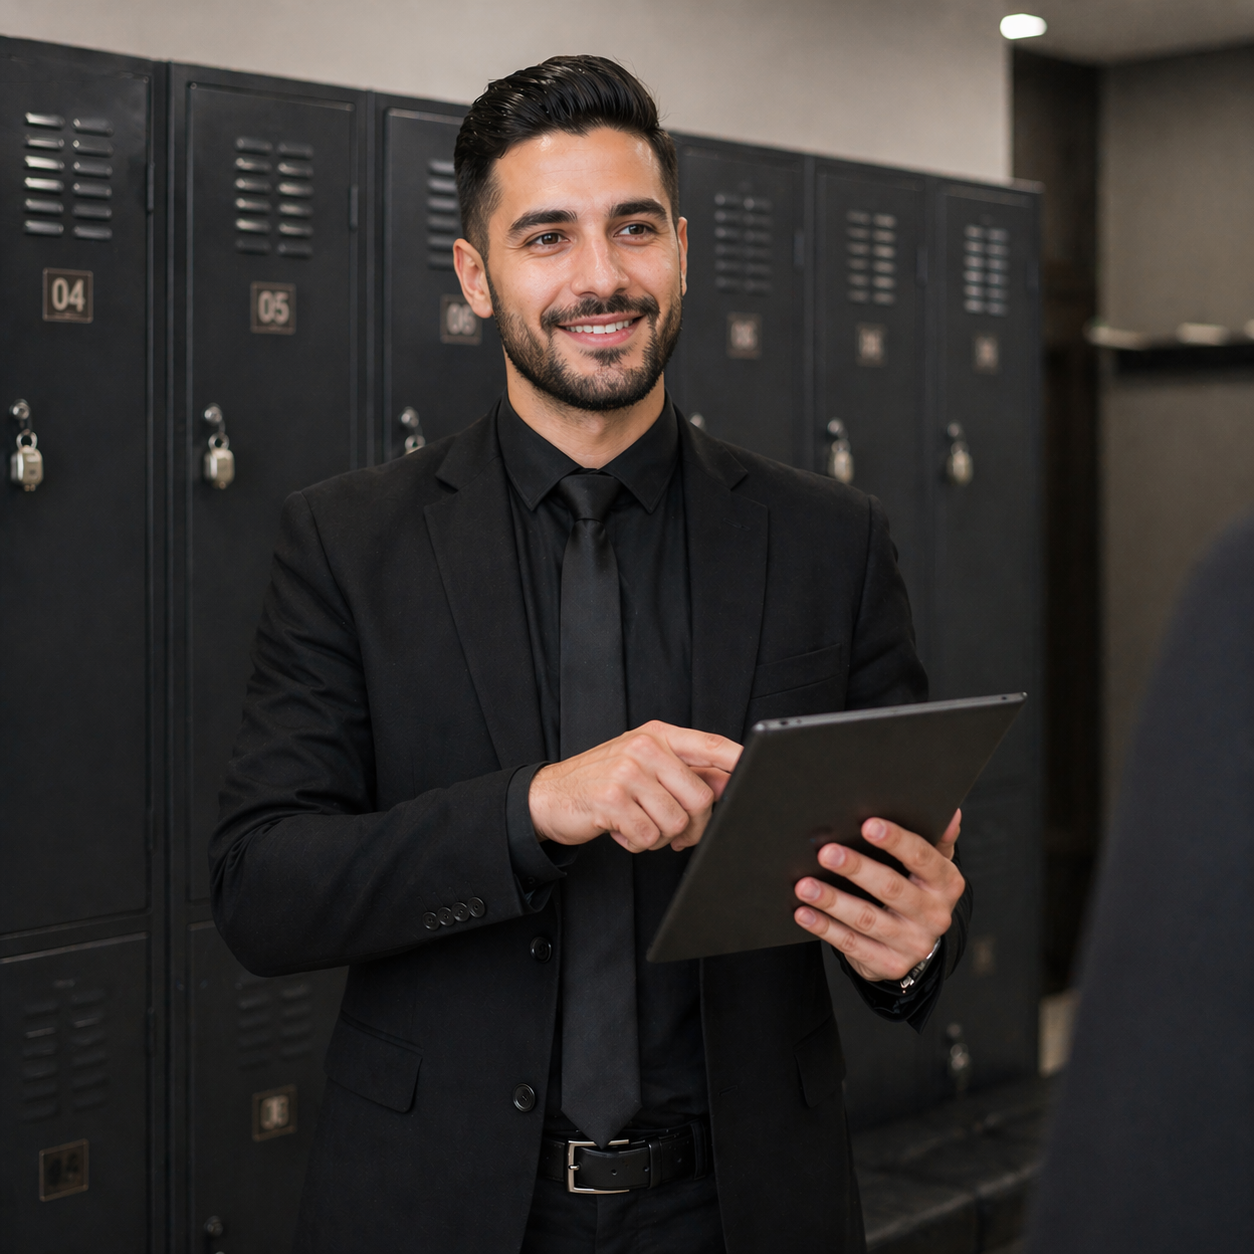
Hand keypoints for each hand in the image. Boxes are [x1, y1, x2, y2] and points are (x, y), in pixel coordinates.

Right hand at [529, 721, 741, 852]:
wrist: (548, 795)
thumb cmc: (602, 781)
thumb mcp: (644, 766)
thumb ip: (685, 771)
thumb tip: (731, 782)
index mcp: (657, 735)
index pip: (709, 744)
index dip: (737, 760)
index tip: (758, 770)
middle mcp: (644, 747)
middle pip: (701, 797)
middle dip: (695, 826)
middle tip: (679, 835)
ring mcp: (627, 771)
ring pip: (676, 822)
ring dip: (662, 838)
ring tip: (640, 826)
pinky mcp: (612, 799)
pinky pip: (648, 837)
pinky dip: (638, 844)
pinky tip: (622, 830)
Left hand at [792, 810, 964, 982]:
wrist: (915, 943)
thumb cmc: (916, 889)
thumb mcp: (932, 866)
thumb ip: (937, 839)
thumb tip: (951, 813)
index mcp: (946, 884)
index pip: (922, 857)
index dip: (896, 840)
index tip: (868, 825)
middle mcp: (935, 915)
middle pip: (891, 888)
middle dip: (856, 869)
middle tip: (826, 853)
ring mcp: (913, 944)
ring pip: (867, 919)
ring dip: (833, 901)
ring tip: (804, 885)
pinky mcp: (890, 965)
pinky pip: (852, 945)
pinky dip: (825, 928)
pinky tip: (804, 913)